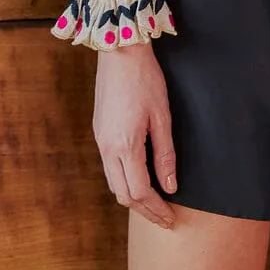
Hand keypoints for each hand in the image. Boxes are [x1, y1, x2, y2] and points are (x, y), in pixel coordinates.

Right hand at [93, 43, 176, 226]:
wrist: (120, 51)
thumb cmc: (145, 79)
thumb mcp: (162, 116)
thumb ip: (165, 154)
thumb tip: (170, 185)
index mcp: (125, 145)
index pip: (140, 192)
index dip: (156, 209)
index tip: (171, 218)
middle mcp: (107, 148)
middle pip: (123, 195)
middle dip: (144, 210)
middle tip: (164, 217)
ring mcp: (100, 140)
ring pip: (113, 184)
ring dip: (132, 198)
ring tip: (154, 202)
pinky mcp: (98, 132)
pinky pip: (108, 168)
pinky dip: (123, 181)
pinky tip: (138, 178)